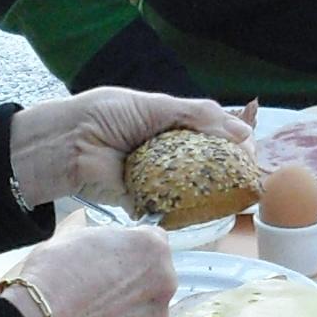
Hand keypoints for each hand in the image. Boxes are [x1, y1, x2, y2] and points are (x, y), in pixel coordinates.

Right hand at [10, 226, 177, 316]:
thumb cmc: (55, 272)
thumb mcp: (79, 235)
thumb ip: (107, 238)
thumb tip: (106, 241)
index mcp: (152, 247)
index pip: (152, 240)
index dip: (129, 248)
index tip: (113, 257)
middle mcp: (164, 282)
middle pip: (153, 276)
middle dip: (133, 280)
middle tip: (102, 285)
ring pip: (146, 308)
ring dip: (128, 308)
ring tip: (95, 312)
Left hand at [11, 89, 250, 207]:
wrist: (67, 144)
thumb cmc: (105, 115)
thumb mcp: (154, 106)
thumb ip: (196, 115)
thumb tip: (241, 131)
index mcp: (168, 124)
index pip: (208, 132)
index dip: (231, 141)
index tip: (250, 149)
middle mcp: (165, 152)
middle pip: (205, 162)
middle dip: (227, 169)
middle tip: (248, 175)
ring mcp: (156, 178)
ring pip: (191, 186)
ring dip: (211, 190)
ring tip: (236, 193)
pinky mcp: (144, 202)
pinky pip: (170, 208)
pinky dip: (186, 210)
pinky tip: (209, 210)